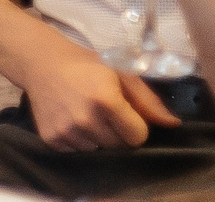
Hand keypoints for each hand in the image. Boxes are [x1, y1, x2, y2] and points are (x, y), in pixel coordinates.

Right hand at [20, 34, 180, 150]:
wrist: (41, 62)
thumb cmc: (87, 65)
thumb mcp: (121, 73)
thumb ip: (148, 100)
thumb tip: (173, 124)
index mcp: (106, 100)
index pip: (137, 137)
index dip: (136, 126)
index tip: (126, 113)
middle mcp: (85, 119)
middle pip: (119, 147)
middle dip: (118, 133)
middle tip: (106, 112)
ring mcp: (67, 131)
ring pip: (98, 152)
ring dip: (98, 139)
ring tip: (87, 116)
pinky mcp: (52, 139)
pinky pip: (77, 153)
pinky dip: (80, 141)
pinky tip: (73, 121)